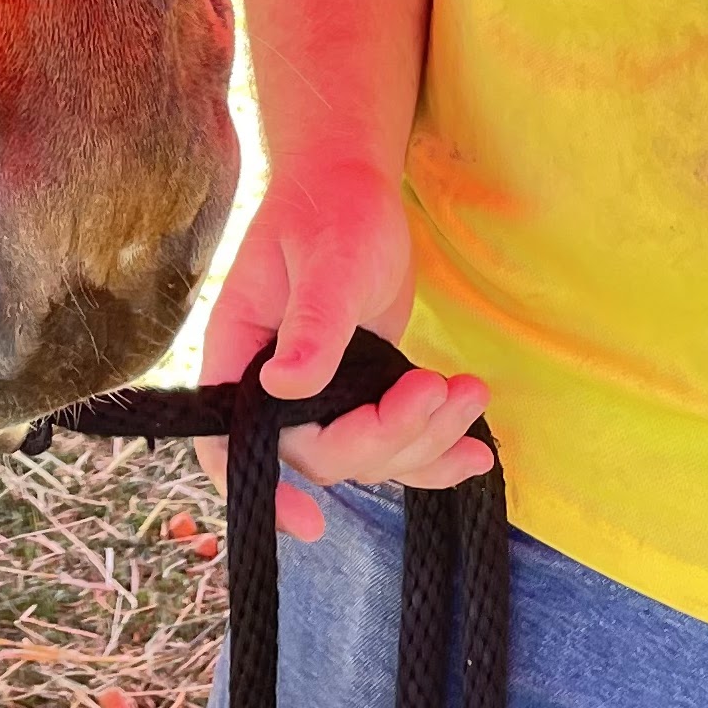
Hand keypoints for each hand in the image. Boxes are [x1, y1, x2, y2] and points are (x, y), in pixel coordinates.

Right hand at [195, 156, 490, 539]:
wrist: (353, 187)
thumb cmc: (329, 212)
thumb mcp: (325, 263)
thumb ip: (311, 325)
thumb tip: (285, 387)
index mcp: (241, 356)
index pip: (230, 443)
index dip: (259, 489)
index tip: (308, 521)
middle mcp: (273, 387)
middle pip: (322, 455)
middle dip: (387, 435)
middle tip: (435, 389)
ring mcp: (323, 394)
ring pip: (370, 455)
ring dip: (427, 438)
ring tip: (469, 392)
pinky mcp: (365, 390)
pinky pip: (397, 442)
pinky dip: (438, 455)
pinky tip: (476, 455)